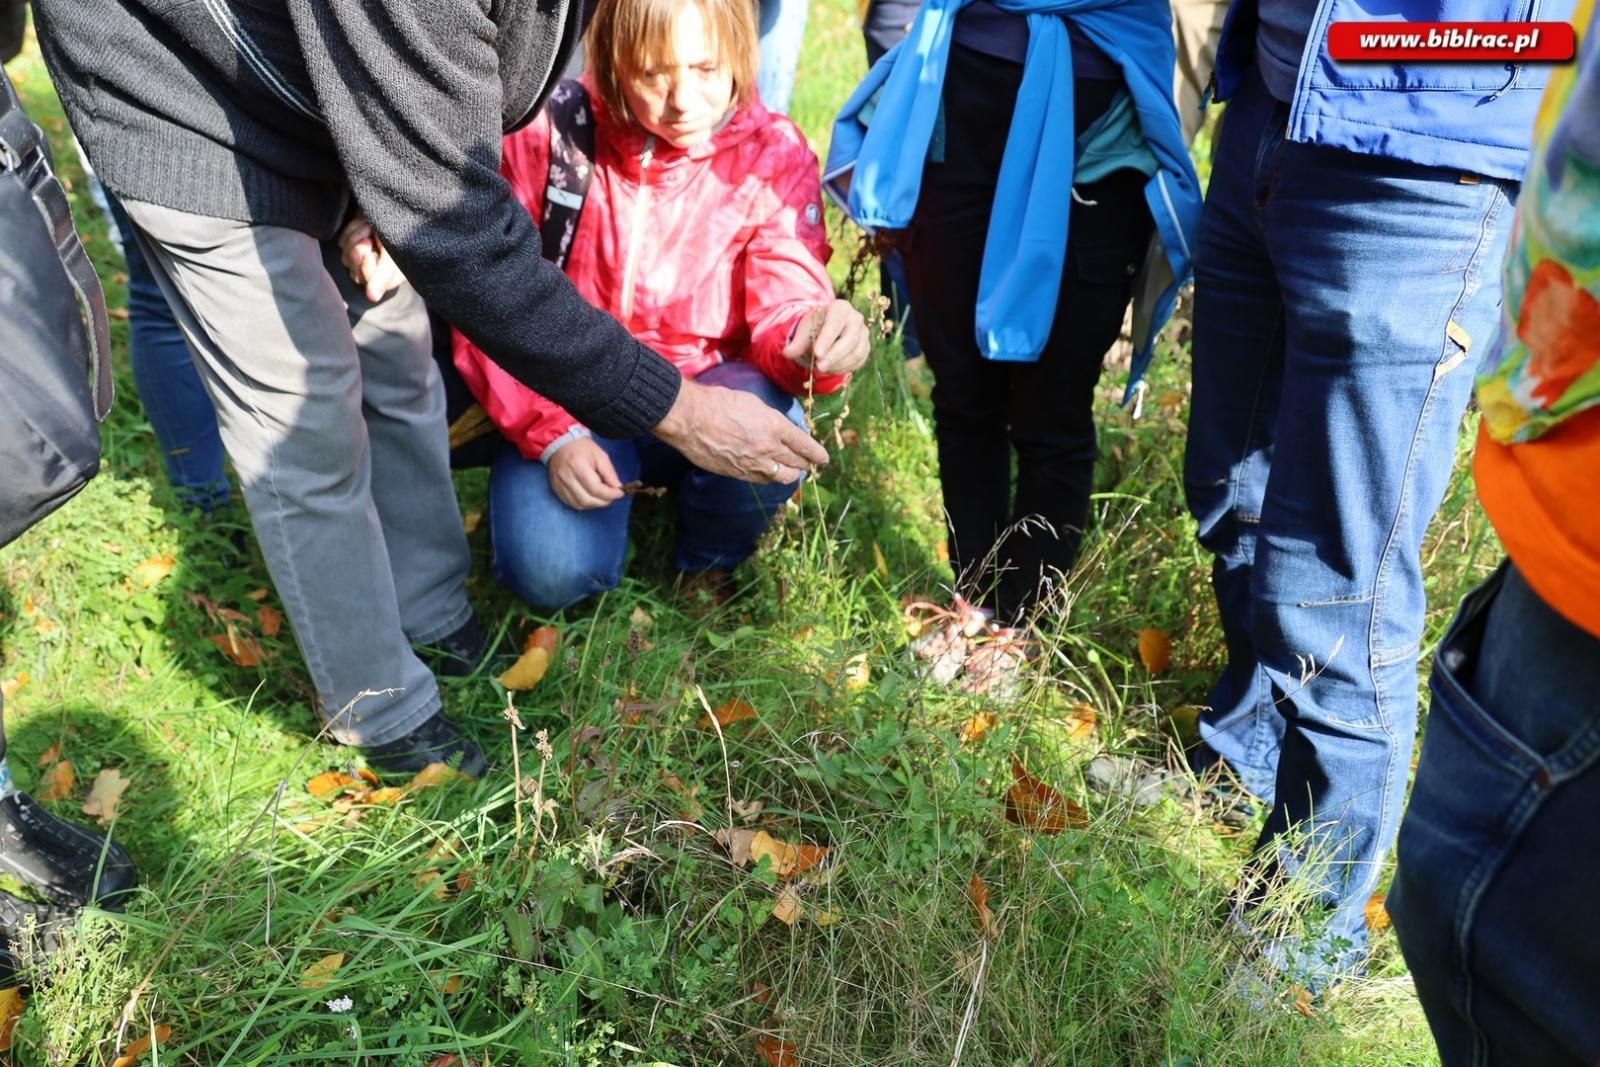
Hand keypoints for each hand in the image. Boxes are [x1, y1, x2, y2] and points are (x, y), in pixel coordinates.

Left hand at [337, 213, 407, 302]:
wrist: (395, 208)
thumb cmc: (403, 233)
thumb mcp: (395, 255)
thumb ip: (383, 276)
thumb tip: (372, 297)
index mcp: (387, 279)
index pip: (367, 280)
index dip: (366, 265)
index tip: (371, 250)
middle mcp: (372, 271)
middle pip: (354, 268)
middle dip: (360, 247)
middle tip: (372, 234)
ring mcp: (360, 258)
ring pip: (346, 255)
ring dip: (357, 236)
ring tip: (370, 226)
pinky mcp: (350, 244)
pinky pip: (342, 242)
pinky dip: (352, 230)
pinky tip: (364, 223)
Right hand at [546, 437, 624, 509]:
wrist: (561, 444)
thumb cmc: (581, 448)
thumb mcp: (600, 455)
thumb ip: (609, 473)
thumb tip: (617, 487)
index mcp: (577, 465)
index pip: (595, 489)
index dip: (610, 494)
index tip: (619, 493)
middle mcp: (566, 477)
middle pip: (587, 500)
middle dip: (603, 501)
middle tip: (612, 496)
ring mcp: (559, 484)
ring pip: (579, 504)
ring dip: (594, 504)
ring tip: (602, 497)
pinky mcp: (556, 489)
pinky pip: (571, 503)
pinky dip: (584, 504)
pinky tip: (590, 497)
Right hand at [654, 378, 828, 484]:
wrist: (691, 418)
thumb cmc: (719, 402)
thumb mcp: (753, 403)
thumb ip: (771, 419)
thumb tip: (779, 429)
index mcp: (775, 426)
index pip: (805, 446)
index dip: (817, 454)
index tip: (822, 459)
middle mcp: (768, 448)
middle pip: (797, 464)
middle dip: (804, 464)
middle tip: (806, 463)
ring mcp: (754, 463)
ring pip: (782, 477)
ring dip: (789, 474)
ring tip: (790, 471)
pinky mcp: (738, 473)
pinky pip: (762, 480)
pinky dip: (769, 477)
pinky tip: (769, 473)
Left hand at [783, 299, 870, 376]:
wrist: (826, 331)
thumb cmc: (816, 327)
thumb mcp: (805, 330)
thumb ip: (797, 342)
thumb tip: (787, 352)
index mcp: (840, 308)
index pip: (835, 323)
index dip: (827, 339)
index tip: (817, 354)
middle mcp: (856, 318)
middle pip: (850, 339)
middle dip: (834, 355)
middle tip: (819, 367)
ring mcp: (864, 334)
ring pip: (856, 352)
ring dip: (838, 364)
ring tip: (822, 368)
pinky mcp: (866, 348)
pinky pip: (858, 361)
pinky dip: (844, 368)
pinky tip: (831, 369)